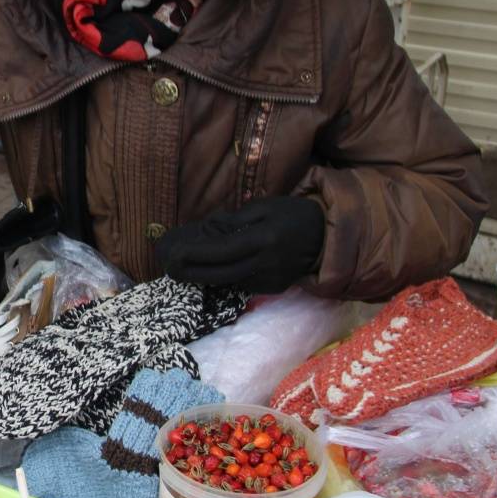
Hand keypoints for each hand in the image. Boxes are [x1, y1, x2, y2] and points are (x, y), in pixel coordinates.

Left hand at [155, 195, 325, 293]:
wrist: (328, 237)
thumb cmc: (293, 215)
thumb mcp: (265, 208)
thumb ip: (235, 221)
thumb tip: (207, 231)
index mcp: (264, 240)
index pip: (222, 251)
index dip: (196, 255)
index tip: (174, 253)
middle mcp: (266, 264)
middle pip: (220, 273)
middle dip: (191, 272)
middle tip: (169, 266)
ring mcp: (270, 280)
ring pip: (228, 282)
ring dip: (203, 277)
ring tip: (180, 269)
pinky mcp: (273, 289)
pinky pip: (241, 285)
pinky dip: (223, 278)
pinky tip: (208, 271)